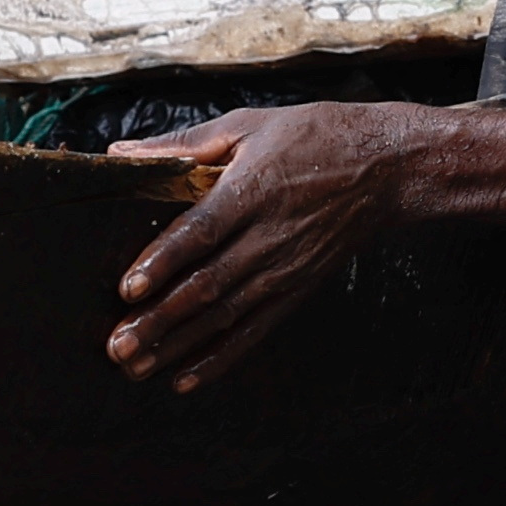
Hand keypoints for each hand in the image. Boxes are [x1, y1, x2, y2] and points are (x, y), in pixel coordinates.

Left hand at [105, 100, 409, 395]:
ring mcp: (284, 269)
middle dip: (159, 320)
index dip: (162, 262)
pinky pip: (254, 331)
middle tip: (118, 347)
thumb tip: (120, 153)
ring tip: (137, 368)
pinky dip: (220, 358)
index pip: (200, 233)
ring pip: (224, 316)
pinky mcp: (297, 290)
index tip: (127, 289)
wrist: (387, 168)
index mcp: (252, 191)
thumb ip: (183, 144)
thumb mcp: (249, 125)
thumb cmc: (315, 136)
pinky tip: (185, 379)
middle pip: (207, 285)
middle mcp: (268, 238)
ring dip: (179, 346)